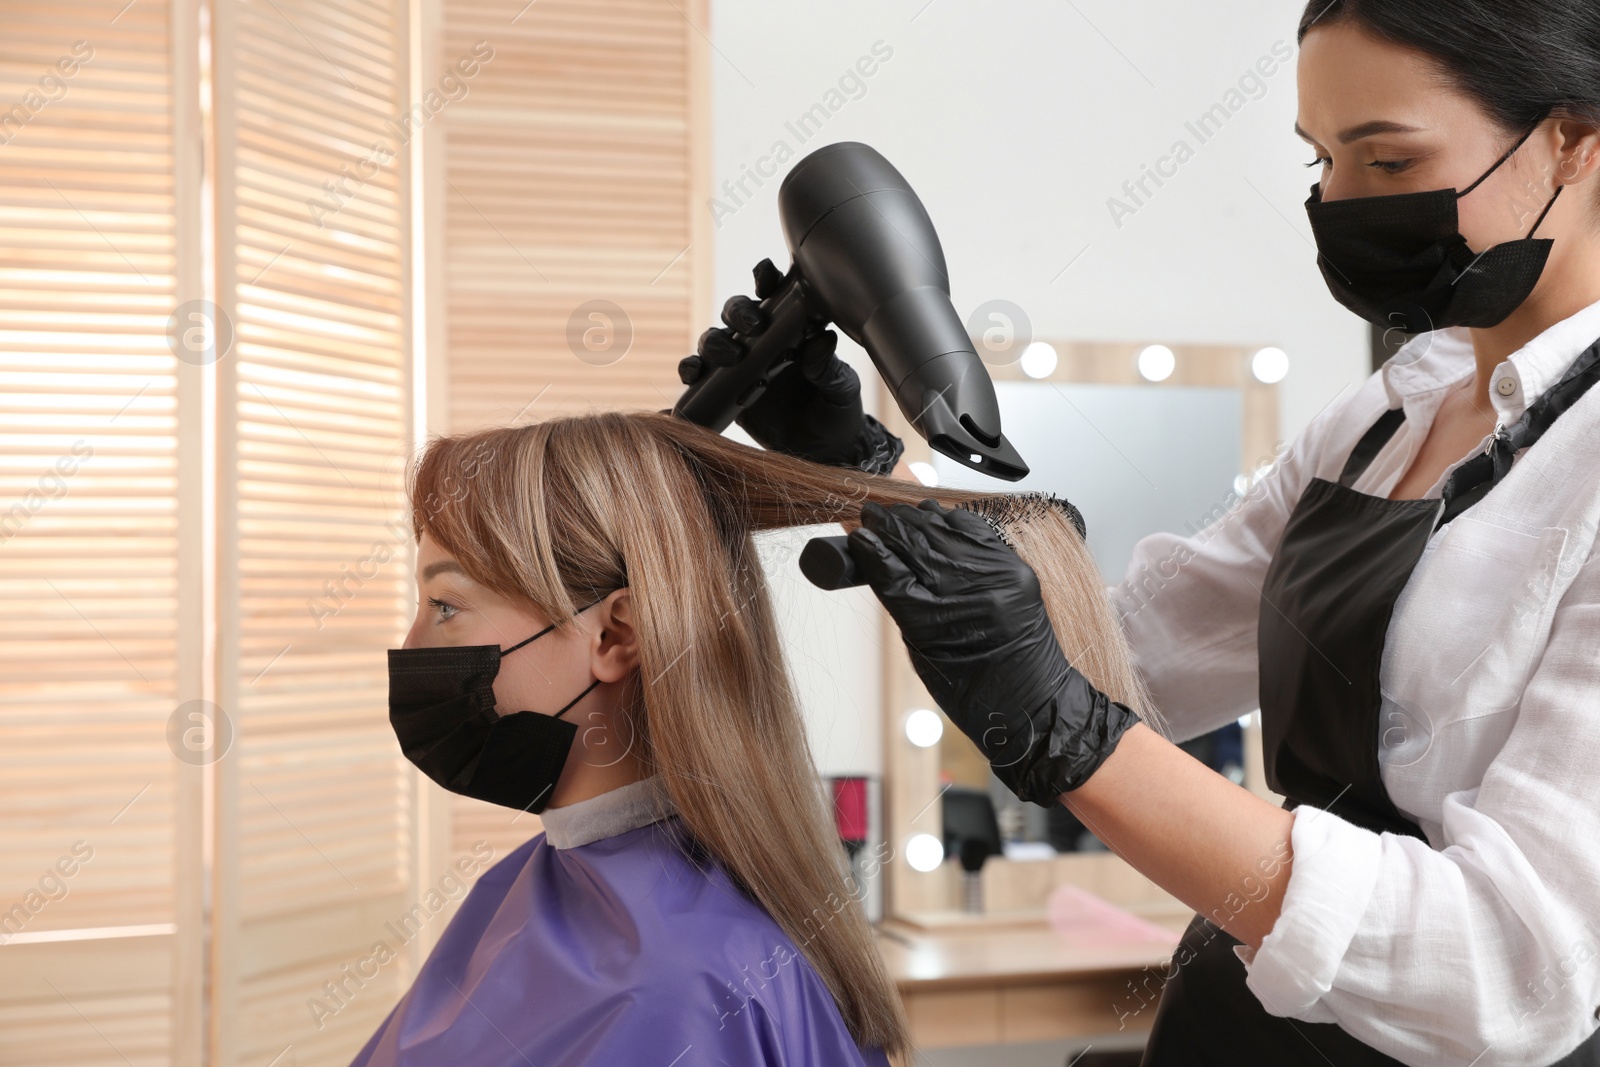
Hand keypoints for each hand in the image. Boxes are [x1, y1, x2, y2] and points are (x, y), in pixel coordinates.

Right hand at [677, 258, 903, 473]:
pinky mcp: (723, 390)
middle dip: (739, 312)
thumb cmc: (836, 412)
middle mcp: (762, 341)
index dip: (766, 278)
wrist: (821, 452)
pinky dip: (690, 372)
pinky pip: (699, 374)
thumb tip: (823, 341)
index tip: (767, 279)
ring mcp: (740, 364)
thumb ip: (831, 369)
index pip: (775, 293)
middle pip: (736, 311)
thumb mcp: (841, 390)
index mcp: (792, 329)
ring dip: (714, 342)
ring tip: (731, 358)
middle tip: (754, 328)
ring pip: (714, 339)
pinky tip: (693, 378)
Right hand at [846, 499, 1139, 803]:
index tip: (855, 533)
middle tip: (870, 517)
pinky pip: (979, 530)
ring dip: (919, 518)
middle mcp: (972, 590)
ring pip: (948, 527)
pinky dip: (954, 520)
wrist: (1033, 705)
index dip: (871, 545)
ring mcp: (1000, 575)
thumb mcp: (922, 648)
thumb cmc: (973, 690)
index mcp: (940, 618)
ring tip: (899, 516)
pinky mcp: (1017, 569)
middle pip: (919, 541)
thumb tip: (876, 556)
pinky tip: (937, 517)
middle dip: (891, 525)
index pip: (893, 567)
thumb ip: (900, 597)